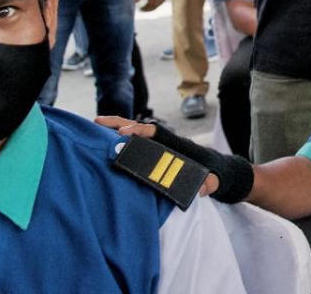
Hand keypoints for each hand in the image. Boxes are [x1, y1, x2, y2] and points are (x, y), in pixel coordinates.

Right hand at [95, 116, 247, 200]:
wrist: (218, 173)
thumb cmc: (214, 175)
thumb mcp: (214, 180)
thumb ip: (209, 183)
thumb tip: (202, 189)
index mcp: (177, 145)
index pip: (157, 133)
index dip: (140, 131)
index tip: (124, 133)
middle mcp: (166, 143)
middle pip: (141, 129)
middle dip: (120, 124)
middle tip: (97, 122)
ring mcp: (159, 148)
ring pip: (135, 136)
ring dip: (116, 131)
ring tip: (92, 129)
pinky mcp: (154, 157)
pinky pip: (135, 147)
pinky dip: (119, 144)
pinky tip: (101, 145)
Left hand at [136, 0, 166, 11]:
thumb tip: (135, 2)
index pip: (150, 3)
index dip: (146, 8)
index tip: (140, 9)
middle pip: (156, 3)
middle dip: (150, 8)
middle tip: (144, 9)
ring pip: (161, 1)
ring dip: (155, 6)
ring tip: (150, 7)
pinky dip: (160, 1)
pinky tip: (156, 2)